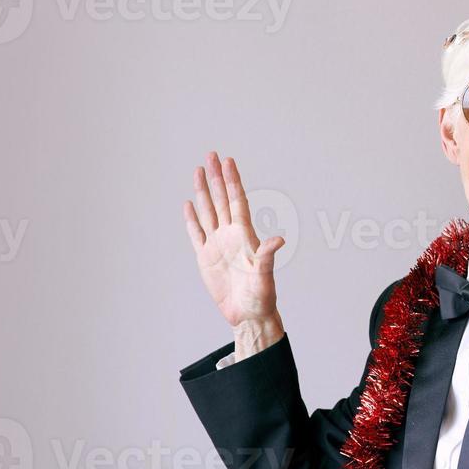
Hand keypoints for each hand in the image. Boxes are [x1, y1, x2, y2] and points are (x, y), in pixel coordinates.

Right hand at [183, 151, 285, 354]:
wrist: (249, 314)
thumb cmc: (262, 296)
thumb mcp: (265, 275)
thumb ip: (268, 255)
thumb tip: (279, 240)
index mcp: (245, 235)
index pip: (237, 201)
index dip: (232, 181)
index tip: (228, 161)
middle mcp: (230, 235)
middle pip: (221, 199)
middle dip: (216, 177)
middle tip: (211, 154)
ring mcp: (217, 245)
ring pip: (208, 211)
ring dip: (202, 192)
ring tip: (198, 170)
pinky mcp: (206, 258)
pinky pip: (196, 233)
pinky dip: (192, 219)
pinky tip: (189, 204)